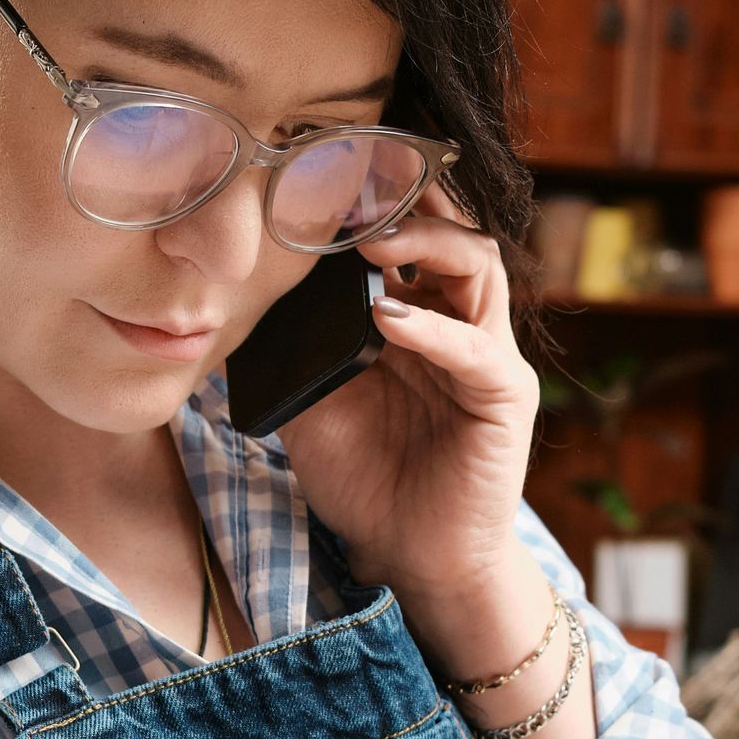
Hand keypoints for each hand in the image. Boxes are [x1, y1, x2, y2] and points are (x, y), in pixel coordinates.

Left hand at [276, 213, 596, 738]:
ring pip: (480, 268)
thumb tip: (234, 306)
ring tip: (370, 242)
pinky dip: (431, 331)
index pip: (407, 238)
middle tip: (350, 192)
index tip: (318, 181)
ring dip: (426, 246)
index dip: (372, 206)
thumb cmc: (368, 482)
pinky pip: (475, 351)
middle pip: (453, 232)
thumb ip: (290, 357)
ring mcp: (486, 357)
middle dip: (406, 205)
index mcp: (414, 319)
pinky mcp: (504, 398)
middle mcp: (457, 326)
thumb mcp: (310, 408)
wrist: (411, 557)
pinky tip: (385, 321)